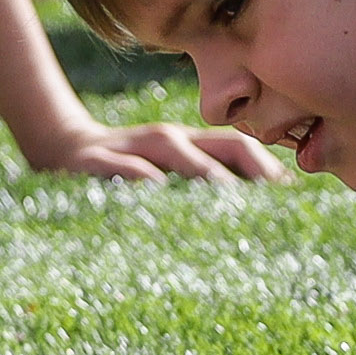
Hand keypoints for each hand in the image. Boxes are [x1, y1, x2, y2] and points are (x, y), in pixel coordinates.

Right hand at [23, 115, 286, 184]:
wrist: (59, 149)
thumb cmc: (127, 173)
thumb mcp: (168, 175)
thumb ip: (206, 188)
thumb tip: (259, 214)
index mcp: (190, 144)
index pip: (239, 146)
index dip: (270, 168)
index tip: (295, 198)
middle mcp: (168, 139)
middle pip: (219, 148)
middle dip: (251, 173)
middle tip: (274, 208)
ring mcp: (132, 146)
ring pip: (176, 152)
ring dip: (206, 175)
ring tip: (232, 201)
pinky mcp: (94, 162)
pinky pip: (123, 170)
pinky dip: (143, 181)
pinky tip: (160, 197)